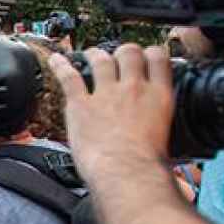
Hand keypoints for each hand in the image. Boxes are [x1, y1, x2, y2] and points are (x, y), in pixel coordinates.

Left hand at [47, 45, 174, 181]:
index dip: (151, 52)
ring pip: (101, 60)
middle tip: (119, 55)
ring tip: (92, 54)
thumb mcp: (167, 134)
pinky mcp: (81, 104)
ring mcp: (106, 94)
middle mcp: (133, 88)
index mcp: (158, 95)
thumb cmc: (146, 163)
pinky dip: (60, 66)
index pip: (158, 58)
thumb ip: (160, 120)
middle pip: (129, 53)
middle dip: (124, 51)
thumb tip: (159, 129)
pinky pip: (69, 78)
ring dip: (96, 54)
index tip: (147, 54)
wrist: (126, 171)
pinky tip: (55, 59)